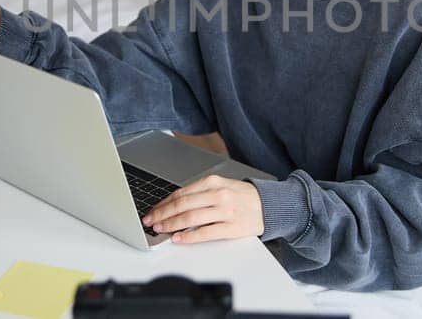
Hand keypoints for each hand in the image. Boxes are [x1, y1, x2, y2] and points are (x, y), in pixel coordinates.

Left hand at [142, 175, 263, 243]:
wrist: (271, 205)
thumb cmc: (244, 197)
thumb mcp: (222, 186)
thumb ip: (200, 193)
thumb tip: (174, 205)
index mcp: (214, 182)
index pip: (181, 193)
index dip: (164, 203)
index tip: (153, 210)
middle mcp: (218, 195)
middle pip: (182, 204)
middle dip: (162, 214)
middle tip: (151, 221)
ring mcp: (225, 211)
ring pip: (191, 218)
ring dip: (172, 225)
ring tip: (161, 229)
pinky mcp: (232, 227)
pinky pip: (206, 232)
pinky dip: (189, 236)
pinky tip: (179, 238)